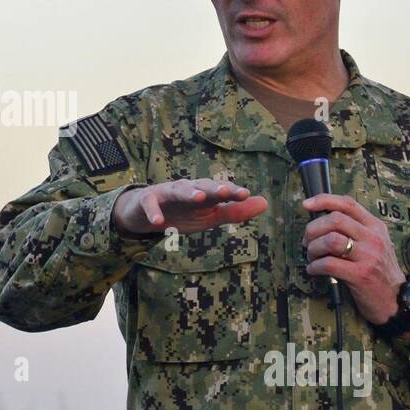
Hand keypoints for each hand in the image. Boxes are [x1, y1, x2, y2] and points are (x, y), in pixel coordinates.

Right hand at [113, 178, 267, 235]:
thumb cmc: (182, 213)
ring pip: (178, 190)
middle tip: (224, 191)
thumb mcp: (210, 216)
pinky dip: (154, 212)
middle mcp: (187, 189)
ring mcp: (166, 192)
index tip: (245, 194)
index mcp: (203, 193)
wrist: (145, 214)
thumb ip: (235, 211)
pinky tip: (159, 223)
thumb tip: (265, 203)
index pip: (220, 191)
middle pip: (201, 186)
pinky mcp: (146, 200)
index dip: (231, 192)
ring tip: (198, 198)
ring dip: (188, 193)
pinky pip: (150, 205)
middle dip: (212, 188)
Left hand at [301, 194, 406, 325]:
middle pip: (334, 219)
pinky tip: (313, 270)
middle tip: (306, 242)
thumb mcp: (374, 244)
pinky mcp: (360, 275)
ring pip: (330, 240)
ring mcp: (368, 256)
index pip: (348, 204)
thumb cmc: (379, 271)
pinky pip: (328, 264)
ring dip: (313, 249)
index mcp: (375, 226)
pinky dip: (314, 266)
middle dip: (313, 229)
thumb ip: (355, 230)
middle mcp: (373, 238)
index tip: (306, 205)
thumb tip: (321, 222)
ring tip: (311, 257)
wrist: (396, 300)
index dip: (324, 200)